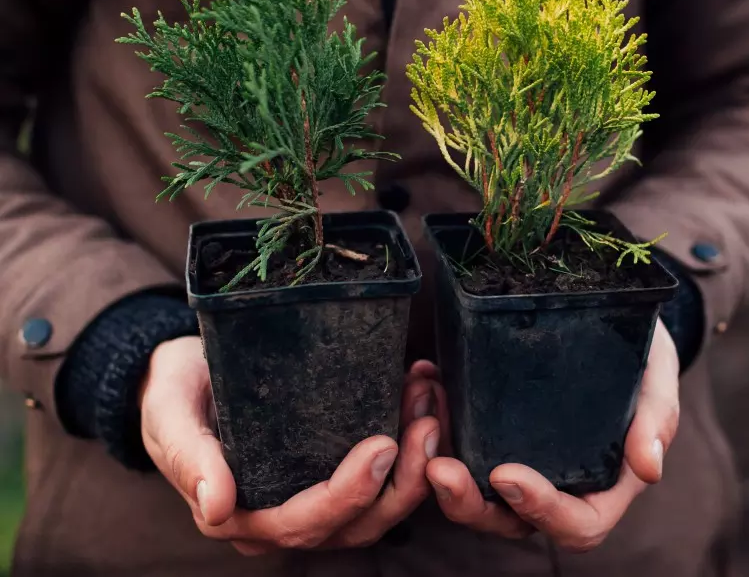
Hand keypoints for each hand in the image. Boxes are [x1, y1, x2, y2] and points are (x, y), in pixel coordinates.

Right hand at [139, 336, 440, 554]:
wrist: (185, 374)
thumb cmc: (173, 394)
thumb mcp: (169, 417)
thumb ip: (189, 458)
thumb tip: (216, 507)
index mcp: (242, 517)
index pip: (305, 522)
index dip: (350, 492)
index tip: (384, 444)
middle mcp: (283, 518)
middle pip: (357, 523)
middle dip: (402, 478)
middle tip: (427, 419)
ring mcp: (313, 496)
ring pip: (380, 504)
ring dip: (417, 461)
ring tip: (430, 402)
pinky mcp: (333, 468)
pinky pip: (384, 474)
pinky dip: (410, 440)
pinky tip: (421, 392)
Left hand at [426, 320, 679, 552]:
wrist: (614, 320)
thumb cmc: (642, 356)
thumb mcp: (657, 376)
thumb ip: (657, 418)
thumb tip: (650, 468)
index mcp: (602, 486)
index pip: (574, 523)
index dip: (539, 509)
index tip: (507, 474)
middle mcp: (556, 484)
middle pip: (509, 519)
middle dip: (470, 502)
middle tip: (439, 467)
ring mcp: (520, 459)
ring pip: (473, 489)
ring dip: (440, 464)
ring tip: (424, 417)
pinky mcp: (492, 431)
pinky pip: (458, 442)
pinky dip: (437, 418)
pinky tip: (427, 379)